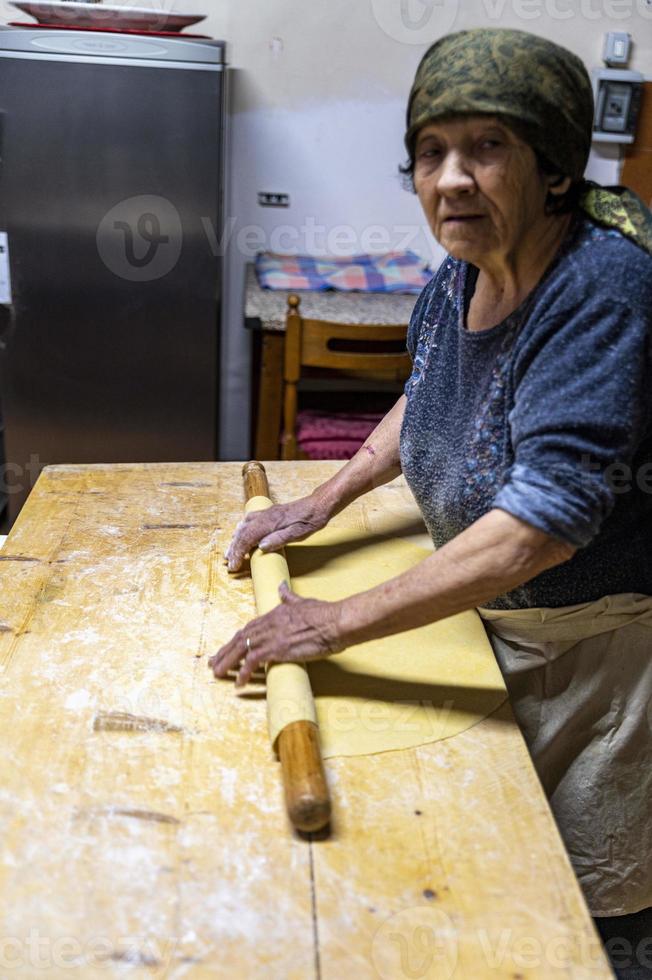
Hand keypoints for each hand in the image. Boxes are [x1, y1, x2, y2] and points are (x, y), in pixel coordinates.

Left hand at [208, 582, 343, 686]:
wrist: (335, 622)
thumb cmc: (324, 614)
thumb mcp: (302, 602)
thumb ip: (289, 597)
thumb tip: (281, 586)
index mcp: (273, 614)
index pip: (248, 628)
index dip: (236, 639)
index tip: (226, 648)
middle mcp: (268, 624)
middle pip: (240, 638)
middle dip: (225, 651)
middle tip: (213, 663)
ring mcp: (271, 636)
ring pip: (241, 649)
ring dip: (227, 662)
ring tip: (218, 673)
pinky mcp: (276, 649)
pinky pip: (253, 661)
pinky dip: (244, 672)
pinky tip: (239, 682)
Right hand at [224, 494, 329, 571]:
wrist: (318, 504)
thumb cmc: (310, 520)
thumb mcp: (298, 534)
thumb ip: (279, 540)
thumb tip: (260, 547)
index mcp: (270, 522)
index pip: (246, 538)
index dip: (238, 553)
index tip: (233, 565)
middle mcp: (264, 516)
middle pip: (242, 532)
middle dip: (233, 548)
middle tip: (229, 562)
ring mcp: (266, 513)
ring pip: (244, 526)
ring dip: (235, 539)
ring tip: (231, 551)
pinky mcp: (270, 513)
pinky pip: (249, 520)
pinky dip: (242, 530)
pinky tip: (241, 534)